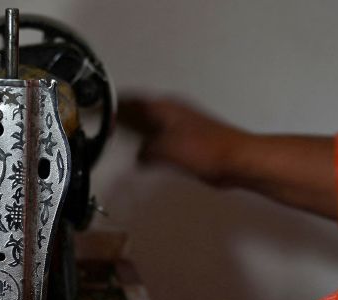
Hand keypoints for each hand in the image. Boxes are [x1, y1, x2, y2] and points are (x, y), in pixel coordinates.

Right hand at [120, 95, 337, 218]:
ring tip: (121, 138)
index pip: (132, 100)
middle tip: (107, 124)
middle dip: (124, 117)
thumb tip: (138, 156)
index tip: (101, 109)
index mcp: (165, 107)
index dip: (114, 105)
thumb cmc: (209, 150)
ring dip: (138, 129)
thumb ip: (146, 152)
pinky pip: (162, 138)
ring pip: (152, 123)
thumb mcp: (166, 150)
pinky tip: (147, 154)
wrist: (237, 161)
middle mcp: (174, 112)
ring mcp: (183, 125)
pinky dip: (151, 143)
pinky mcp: (191, 141)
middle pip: (141, 111)